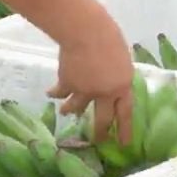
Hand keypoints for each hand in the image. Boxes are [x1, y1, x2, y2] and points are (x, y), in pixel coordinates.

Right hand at [47, 11, 135, 143]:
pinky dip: (55, 93)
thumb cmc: (109, 37)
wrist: (87, 32)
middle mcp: (104, 94)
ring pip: (76, 109)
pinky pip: (60, 93)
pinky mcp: (67, 85)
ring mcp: (85, 91)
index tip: (124, 144)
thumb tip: (111, 80)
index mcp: (122, 85)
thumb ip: (117, 73)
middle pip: (103, 119)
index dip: (125, 129)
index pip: (125, 112)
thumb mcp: (121, 58)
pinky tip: (51, 93)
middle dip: (100, 133)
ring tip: (65, 112)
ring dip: (70, 111)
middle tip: (98, 141)